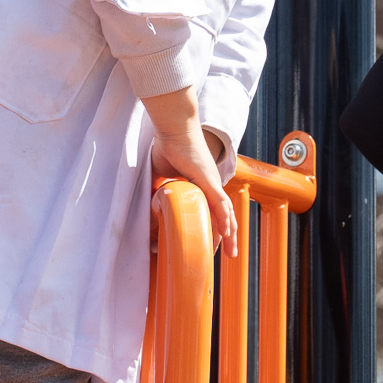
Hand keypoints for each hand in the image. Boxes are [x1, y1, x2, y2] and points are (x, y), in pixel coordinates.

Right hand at [142, 86, 240, 256]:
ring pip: (225, 213)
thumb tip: (150, 206)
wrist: (173, 127)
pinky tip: (227, 234)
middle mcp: (211, 185)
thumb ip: (158, 190)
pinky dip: (224, 220)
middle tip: (228, 254)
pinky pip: (219, 203)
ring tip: (232, 252)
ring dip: (230, 233)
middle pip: (223, 215)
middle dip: (227, 236)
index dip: (213, 228)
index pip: (212, 211)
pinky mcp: (208, 180)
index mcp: (202, 185)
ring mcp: (212, 182)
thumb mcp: (161, 175)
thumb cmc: (168, 145)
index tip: (211, 244)